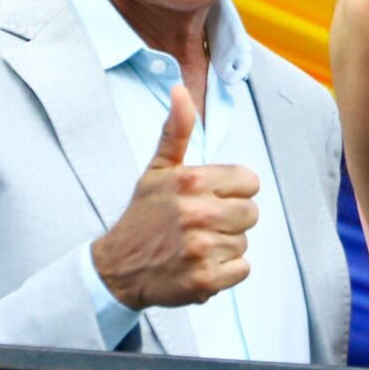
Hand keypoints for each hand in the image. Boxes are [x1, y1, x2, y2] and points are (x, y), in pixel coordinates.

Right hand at [91, 88, 259, 310]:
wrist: (117, 268)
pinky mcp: (205, 279)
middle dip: (230, 219)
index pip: (249, 182)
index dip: (234, 191)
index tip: (212, 198)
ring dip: (225, 245)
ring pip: (244, 242)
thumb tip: (180, 90)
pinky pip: (242, 269)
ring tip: (195, 245)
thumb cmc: (143, 216)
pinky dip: (225, 271)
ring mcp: (202, 248)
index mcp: (191, 181)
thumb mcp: (157, 170)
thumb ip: (175, 131)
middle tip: (202, 224)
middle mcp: (197, 213)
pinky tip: (200, 264)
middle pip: (251, 213)